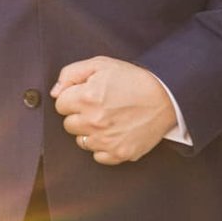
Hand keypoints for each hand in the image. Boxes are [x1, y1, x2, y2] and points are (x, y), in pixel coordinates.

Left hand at [51, 57, 175, 164]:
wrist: (166, 97)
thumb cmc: (134, 79)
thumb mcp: (102, 64)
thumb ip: (71, 73)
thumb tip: (55, 92)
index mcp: (87, 97)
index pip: (60, 104)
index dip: (72, 97)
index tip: (85, 95)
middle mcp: (94, 122)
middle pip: (68, 125)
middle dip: (79, 115)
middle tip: (98, 106)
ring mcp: (106, 141)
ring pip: (81, 141)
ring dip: (90, 131)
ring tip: (108, 118)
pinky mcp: (118, 154)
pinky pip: (97, 156)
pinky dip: (103, 146)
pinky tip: (114, 132)